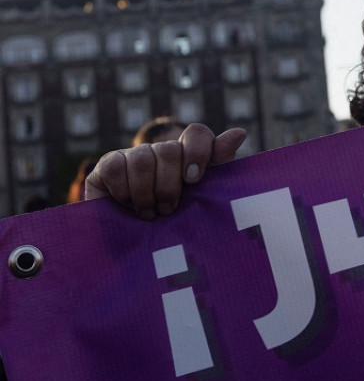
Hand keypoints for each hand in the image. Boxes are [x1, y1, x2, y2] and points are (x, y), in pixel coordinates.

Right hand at [85, 125, 246, 218]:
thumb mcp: (200, 197)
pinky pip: (116, 167)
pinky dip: (124, 191)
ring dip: (146, 193)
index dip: (197, 153)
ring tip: (149, 214)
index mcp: (188, 156)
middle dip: (169, 185)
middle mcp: (161, 152)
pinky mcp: (108, 165)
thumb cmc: (176, 223)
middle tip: (168, 209)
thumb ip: (218, 164)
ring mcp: (133, 156)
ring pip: (143, 159)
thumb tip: (240, 132)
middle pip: (170, 150)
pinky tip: (127, 205)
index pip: (197, 134)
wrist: (133, 248)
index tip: (194, 179)